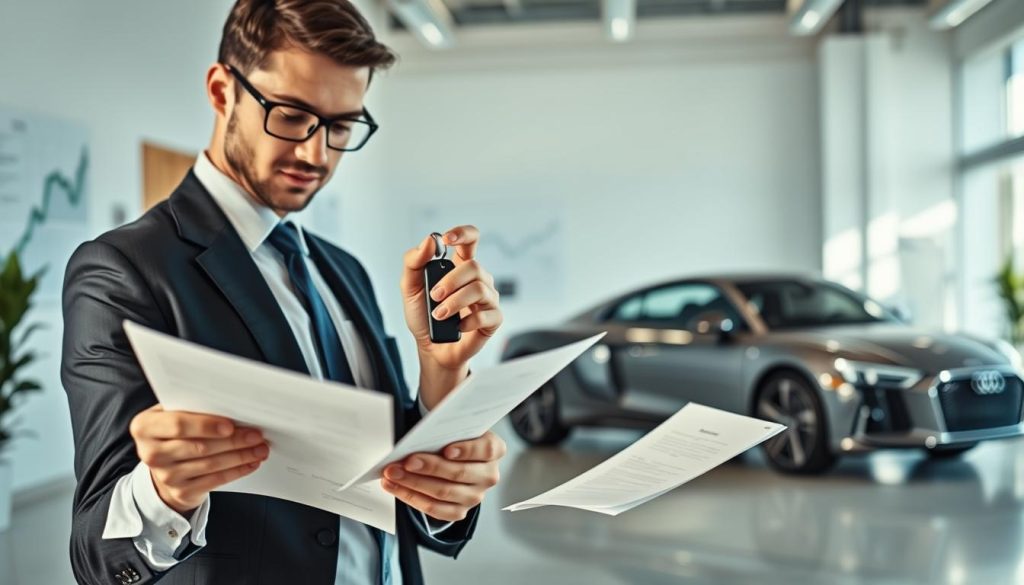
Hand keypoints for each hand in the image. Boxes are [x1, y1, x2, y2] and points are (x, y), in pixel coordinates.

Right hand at [129, 405, 268, 514]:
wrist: (164, 467)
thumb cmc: (174, 432)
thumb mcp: (174, 414)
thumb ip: (193, 408)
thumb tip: (231, 406)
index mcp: (145, 427)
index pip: (178, 425)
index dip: (206, 425)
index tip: (230, 425)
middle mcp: (151, 453)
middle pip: (199, 446)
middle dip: (233, 440)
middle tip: (256, 435)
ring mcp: (165, 475)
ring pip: (210, 464)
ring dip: (240, 456)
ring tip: (260, 448)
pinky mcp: (181, 491)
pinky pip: (215, 481)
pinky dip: (237, 471)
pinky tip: (251, 462)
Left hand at [380, 431, 505, 521]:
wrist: (452, 452)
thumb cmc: (453, 437)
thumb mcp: (456, 426)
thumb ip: (447, 426)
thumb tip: (423, 433)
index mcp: (494, 449)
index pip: (486, 449)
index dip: (467, 450)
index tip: (447, 449)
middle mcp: (488, 475)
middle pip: (459, 473)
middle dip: (429, 467)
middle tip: (406, 461)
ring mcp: (475, 496)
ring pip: (444, 492)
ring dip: (414, 483)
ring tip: (394, 473)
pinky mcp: (459, 511)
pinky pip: (435, 509)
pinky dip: (412, 498)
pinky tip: (396, 487)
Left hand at [400, 225, 503, 406]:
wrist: (431, 348)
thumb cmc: (424, 317)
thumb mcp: (410, 288)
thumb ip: (414, 262)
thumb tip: (429, 241)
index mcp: (459, 266)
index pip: (471, 239)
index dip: (462, 233)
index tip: (447, 240)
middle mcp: (477, 279)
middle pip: (473, 266)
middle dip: (450, 281)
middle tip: (434, 296)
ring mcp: (488, 298)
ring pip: (480, 288)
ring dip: (455, 302)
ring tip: (439, 314)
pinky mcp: (493, 319)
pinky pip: (486, 314)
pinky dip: (467, 321)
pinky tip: (458, 326)